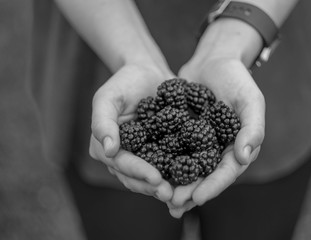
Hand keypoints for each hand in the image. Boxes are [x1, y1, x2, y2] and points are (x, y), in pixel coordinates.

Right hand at [89, 63, 173, 201]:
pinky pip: (172, 164)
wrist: (148, 73)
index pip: (122, 164)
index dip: (138, 172)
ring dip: (168, 186)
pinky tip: (196, 180)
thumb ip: (103, 122)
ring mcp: (146, 155)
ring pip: (155, 176)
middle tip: (170, 194)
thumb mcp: (108, 97)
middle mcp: (126, 156)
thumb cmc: (124, 82)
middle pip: (138, 177)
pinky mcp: (164, 151)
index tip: (155, 178)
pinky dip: (182, 174)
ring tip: (184, 194)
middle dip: (153, 186)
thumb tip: (108, 150)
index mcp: (110, 146)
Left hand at [168, 56, 264, 217]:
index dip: (214, 186)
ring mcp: (199, 142)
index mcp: (238, 146)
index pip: (227, 172)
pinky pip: (173, 149)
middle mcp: (218, 149)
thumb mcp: (250, 100)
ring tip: (160, 196)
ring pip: (187, 167)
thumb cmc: (237, 78)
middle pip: (205, 175)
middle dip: (190, 191)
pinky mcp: (183, 133)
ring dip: (175, 183)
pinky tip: (150, 171)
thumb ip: (253, 128)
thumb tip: (245, 157)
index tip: (198, 197)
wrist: (214, 60)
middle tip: (173, 204)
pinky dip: (163, 161)